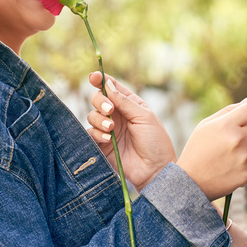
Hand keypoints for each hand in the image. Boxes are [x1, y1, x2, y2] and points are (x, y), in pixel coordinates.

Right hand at [85, 73, 176, 187]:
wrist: (155, 170)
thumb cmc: (155, 142)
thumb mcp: (143, 117)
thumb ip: (124, 101)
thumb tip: (107, 84)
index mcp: (129, 105)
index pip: (111, 88)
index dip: (101, 80)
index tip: (93, 77)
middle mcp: (117, 115)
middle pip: (97, 99)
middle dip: (100, 101)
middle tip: (110, 109)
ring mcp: (108, 130)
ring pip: (91, 115)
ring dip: (99, 119)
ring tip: (111, 128)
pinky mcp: (101, 145)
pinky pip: (90, 133)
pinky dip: (96, 133)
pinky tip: (107, 139)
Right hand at [177, 98, 246, 199]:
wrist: (191, 182)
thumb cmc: (198, 149)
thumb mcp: (206, 125)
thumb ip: (229, 110)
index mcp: (225, 125)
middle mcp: (236, 140)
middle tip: (234, 138)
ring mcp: (243, 158)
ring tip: (230, 155)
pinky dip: (246, 164)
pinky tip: (231, 167)